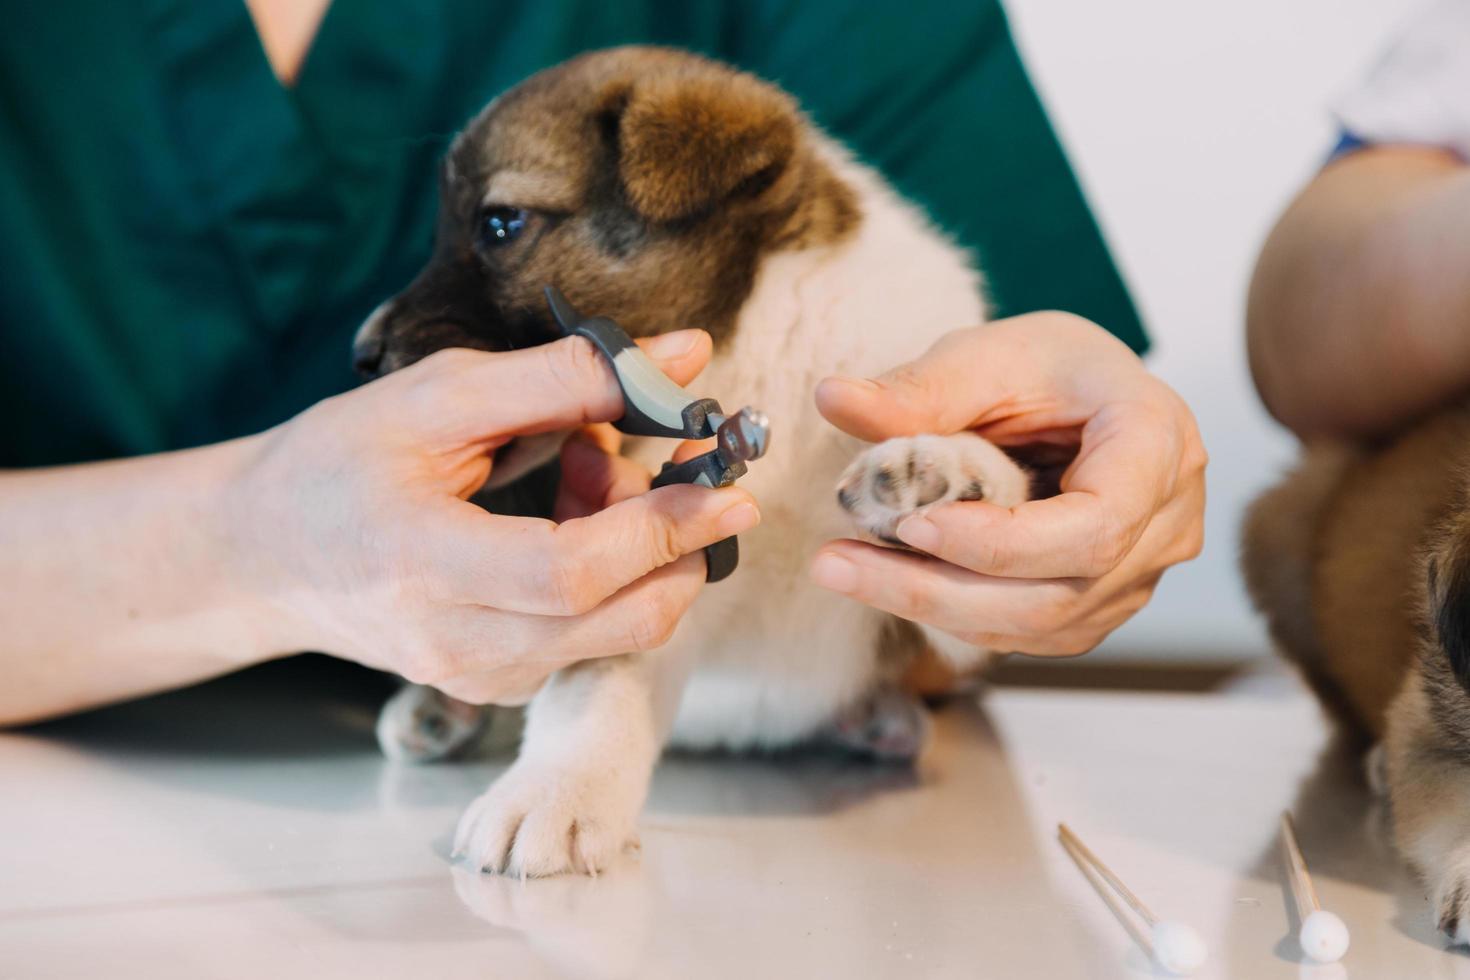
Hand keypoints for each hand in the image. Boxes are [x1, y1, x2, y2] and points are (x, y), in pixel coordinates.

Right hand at [227, 332, 758, 702]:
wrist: (266, 555)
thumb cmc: (339, 463)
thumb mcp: (437, 398)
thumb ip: (563, 376)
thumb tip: (685, 357)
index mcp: (424, 566)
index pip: (571, 573)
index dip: (663, 528)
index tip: (731, 484)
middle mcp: (456, 645)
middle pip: (618, 617)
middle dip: (678, 538)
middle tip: (673, 460)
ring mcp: (479, 678)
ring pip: (618, 629)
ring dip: (643, 549)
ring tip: (586, 469)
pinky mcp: (497, 689)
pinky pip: (592, 638)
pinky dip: (614, 576)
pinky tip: (569, 516)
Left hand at [809, 313, 1204, 655]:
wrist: (1083, 397)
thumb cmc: (1050, 368)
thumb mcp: (987, 354)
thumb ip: (919, 387)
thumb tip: (833, 398)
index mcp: (1158, 443)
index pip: (1096, 524)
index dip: (1002, 541)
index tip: (913, 523)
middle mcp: (1166, 522)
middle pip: (1057, 593)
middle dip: (936, 587)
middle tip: (835, 561)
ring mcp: (1138, 574)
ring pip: (1037, 625)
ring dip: (931, 606)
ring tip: (844, 567)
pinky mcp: (1098, 604)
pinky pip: (1027, 632)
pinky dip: (953, 613)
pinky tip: (891, 579)